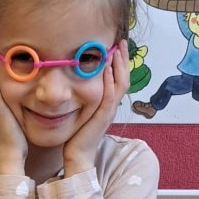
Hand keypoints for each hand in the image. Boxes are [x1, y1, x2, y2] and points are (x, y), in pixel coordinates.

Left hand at [62, 39, 128, 177]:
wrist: (77, 156)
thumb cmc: (75, 137)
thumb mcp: (80, 112)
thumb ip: (82, 99)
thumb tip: (74, 83)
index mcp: (107, 104)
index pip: (118, 79)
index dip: (120, 63)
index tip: (116, 46)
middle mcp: (111, 106)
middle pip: (124, 78)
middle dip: (123, 59)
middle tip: (121, 41)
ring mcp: (108, 112)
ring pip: (120, 85)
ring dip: (119, 65)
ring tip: (117, 49)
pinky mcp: (102, 117)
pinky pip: (110, 96)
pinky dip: (110, 81)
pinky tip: (108, 68)